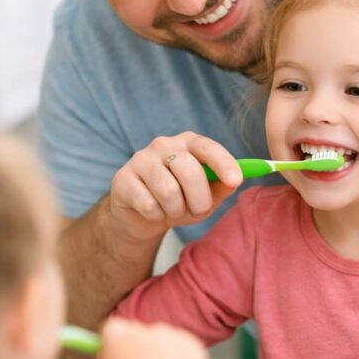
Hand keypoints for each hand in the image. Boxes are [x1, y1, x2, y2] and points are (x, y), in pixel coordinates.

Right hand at [97, 317, 208, 358]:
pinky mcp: (189, 343)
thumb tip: (113, 351)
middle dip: (145, 348)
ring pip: (165, 340)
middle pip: (142, 332)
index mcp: (117, 337)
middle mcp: (142, 329)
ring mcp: (169, 334)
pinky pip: (184, 349)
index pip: (116, 328)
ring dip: (165, 355)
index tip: (124, 352)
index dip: (120, 341)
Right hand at [107, 132, 242, 242]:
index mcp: (188, 142)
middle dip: (200, 201)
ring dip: (176, 211)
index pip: (208, 147)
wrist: (142, 215)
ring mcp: (140, 159)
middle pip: (190, 172)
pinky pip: (148, 205)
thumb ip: (222, 187)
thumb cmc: (181, 200)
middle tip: (198, 211)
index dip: (224, 163)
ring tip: (173, 211)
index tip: (236, 181)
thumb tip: (235, 181)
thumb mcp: (206, 196)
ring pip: (168, 192)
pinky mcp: (122, 178)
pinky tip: (152, 211)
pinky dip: (156, 216)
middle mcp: (163, 145)